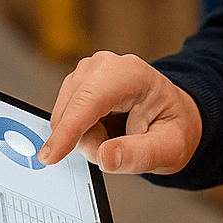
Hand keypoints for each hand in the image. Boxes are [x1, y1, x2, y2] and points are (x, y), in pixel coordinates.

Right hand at [38, 51, 201, 175]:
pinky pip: (64, 119)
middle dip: (90, 142)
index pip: (90, 100)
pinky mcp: (76, 83)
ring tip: (117, 137)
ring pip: (65, 119)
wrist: (172, 114)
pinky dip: (81, 132)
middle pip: (73, 113)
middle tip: (121, 150)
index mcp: (132, 73)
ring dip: (86, 138)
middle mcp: (105, 65)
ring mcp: (87, 72)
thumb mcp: (169, 149)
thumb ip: (138, 155)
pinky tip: (104, 129)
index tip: (50, 157)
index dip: (69, 129)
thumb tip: (105, 157)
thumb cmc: (173, 127)